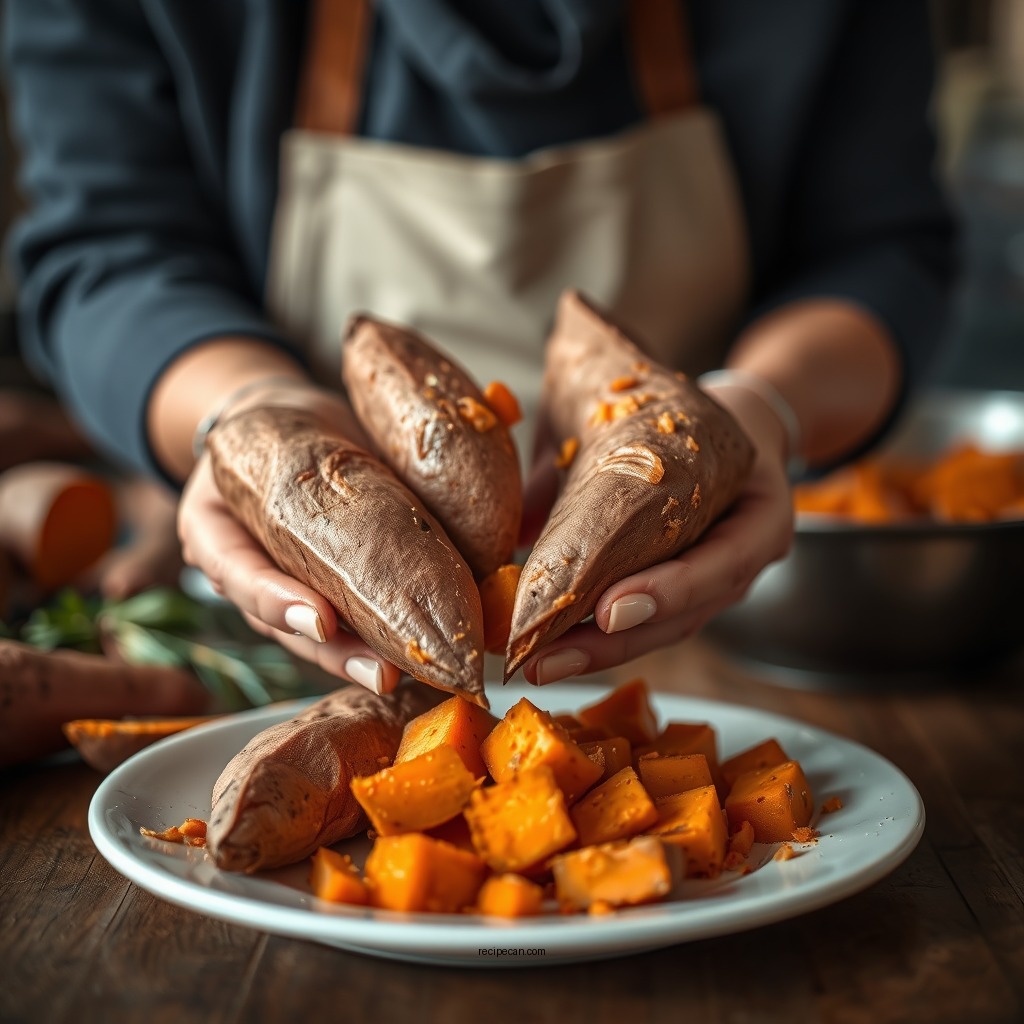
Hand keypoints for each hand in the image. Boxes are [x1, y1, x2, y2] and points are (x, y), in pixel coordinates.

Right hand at [177, 384, 401, 694]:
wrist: (289, 425)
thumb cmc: (278, 429)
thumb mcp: (268, 431)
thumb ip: (300, 458)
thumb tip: (380, 467)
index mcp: (215, 533)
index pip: (238, 574)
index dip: (278, 602)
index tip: (322, 621)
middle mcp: (249, 573)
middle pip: (287, 626)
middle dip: (336, 654)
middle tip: (381, 673)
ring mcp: (287, 588)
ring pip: (319, 638)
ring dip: (362, 658)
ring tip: (402, 674)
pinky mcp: (330, 591)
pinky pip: (351, 620)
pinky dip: (383, 637)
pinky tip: (420, 650)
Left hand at [520, 383, 794, 683]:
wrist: (742, 423)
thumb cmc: (704, 416)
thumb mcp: (669, 418)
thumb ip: (603, 453)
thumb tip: (521, 505)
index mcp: (760, 517)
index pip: (722, 564)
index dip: (668, 592)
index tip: (609, 610)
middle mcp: (743, 560)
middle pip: (682, 617)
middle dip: (610, 645)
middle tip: (545, 659)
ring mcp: (718, 583)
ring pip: (661, 630)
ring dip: (597, 652)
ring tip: (541, 663)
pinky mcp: (687, 592)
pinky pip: (648, 622)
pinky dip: (600, 636)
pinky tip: (553, 648)